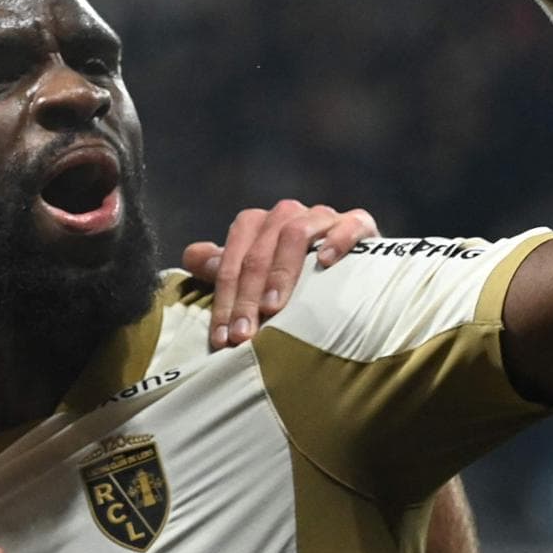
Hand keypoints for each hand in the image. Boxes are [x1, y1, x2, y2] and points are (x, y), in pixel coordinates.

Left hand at [180, 200, 378, 348]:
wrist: (352, 270)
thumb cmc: (293, 277)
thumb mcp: (253, 276)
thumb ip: (223, 268)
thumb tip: (193, 256)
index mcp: (256, 224)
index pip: (232, 259)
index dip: (224, 299)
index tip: (222, 337)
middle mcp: (287, 214)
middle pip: (258, 251)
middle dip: (247, 296)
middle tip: (244, 333)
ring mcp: (323, 216)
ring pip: (294, 234)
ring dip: (281, 272)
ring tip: (274, 307)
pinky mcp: (359, 223)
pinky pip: (350, 224)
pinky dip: (337, 241)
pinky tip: (328, 263)